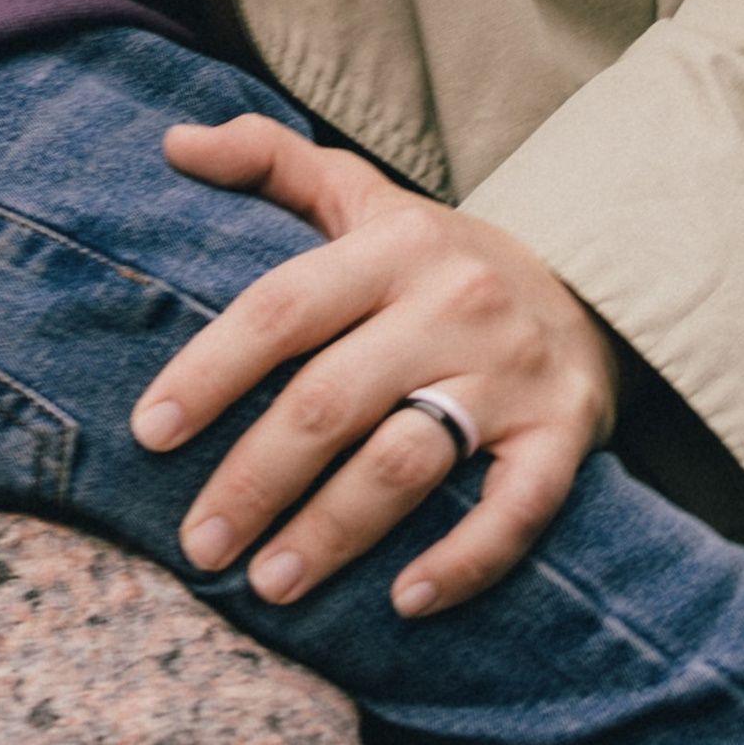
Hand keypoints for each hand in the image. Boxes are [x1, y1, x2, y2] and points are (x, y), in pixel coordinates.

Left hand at [128, 114, 623, 616]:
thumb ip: (269, 160)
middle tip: (198, 545)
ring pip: (407, 463)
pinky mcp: (564, 436)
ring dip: (332, 532)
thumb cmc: (439, 256)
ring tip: (268, 584)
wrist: (593, 287)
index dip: (210, 372)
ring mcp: (512, 375)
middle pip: (332, 401)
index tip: (149, 434)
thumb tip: (172, 142)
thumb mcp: (362, 193)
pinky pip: (514, 511)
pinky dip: (463, 562)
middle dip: (255, 479)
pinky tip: (403, 602)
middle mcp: (453, 305)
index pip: (282, 309)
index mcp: (392, 247)